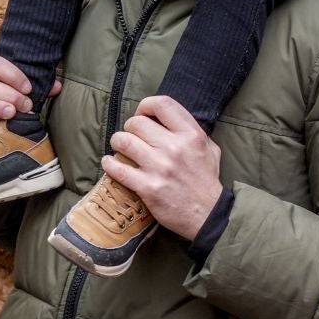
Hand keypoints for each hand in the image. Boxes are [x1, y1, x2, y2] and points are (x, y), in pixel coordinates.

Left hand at [103, 96, 223, 239]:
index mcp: (191, 134)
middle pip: (137, 122)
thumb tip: (170, 119)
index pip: (162, 104)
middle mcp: (174, 147)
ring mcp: (159, 167)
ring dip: (117, 142)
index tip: (142, 114)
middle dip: (129, 127)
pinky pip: (118, 169)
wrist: (208, 214)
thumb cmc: (207, 180)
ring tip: (119, 147)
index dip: (146, 105)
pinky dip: (109, 164)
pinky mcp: (147, 187)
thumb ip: (193, 130)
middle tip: (131, 136)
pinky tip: (109, 163)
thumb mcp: (209, 148)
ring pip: (123, 141)